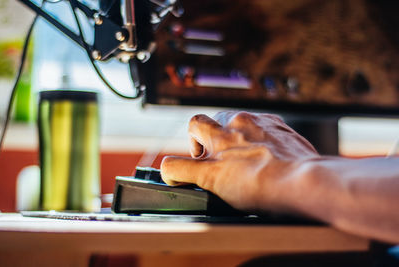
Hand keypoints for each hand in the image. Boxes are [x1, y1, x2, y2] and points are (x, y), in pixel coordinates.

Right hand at [161, 111, 319, 211]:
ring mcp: (263, 123)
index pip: (193, 124)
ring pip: (241, 123)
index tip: (199, 160)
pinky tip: (267, 157)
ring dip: (238, 138)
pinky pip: (264, 127)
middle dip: (214, 138)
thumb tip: (168, 168)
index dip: (192, 143)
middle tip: (222, 161)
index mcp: (220, 134)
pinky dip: (261, 139)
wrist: (305, 181)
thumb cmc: (261, 184)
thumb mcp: (211, 181)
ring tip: (247, 161)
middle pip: (217, 120)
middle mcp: (240, 122)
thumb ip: (183, 171)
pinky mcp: (282, 127)